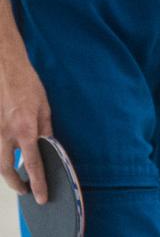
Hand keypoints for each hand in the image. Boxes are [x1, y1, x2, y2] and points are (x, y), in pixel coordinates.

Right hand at [0, 57, 51, 202]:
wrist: (4, 69)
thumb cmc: (27, 85)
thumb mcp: (44, 106)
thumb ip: (44, 129)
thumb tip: (47, 146)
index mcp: (25, 129)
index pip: (33, 164)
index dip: (38, 183)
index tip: (40, 197)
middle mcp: (6, 134)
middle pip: (7, 170)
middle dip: (17, 184)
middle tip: (26, 189)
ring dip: (7, 172)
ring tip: (18, 178)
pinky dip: (2, 156)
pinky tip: (10, 156)